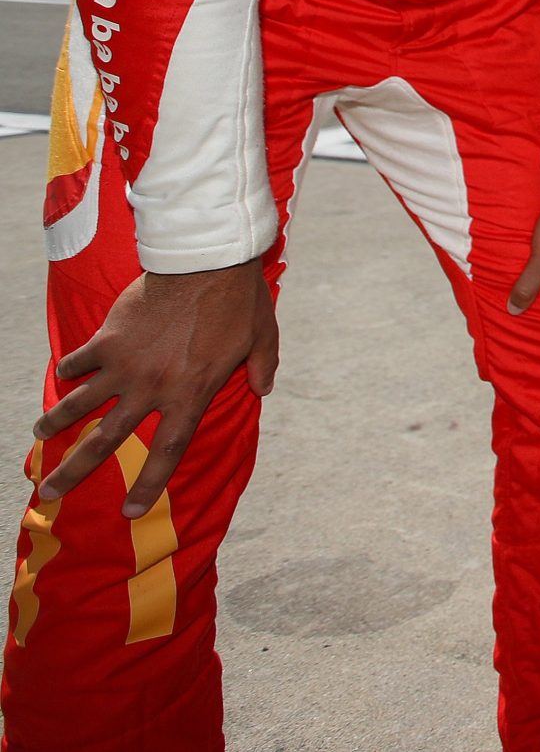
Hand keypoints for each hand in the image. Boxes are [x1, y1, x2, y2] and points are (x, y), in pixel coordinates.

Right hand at [34, 260, 276, 517]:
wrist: (205, 262)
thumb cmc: (239, 300)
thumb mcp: (262, 338)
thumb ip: (262, 368)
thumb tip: (263, 389)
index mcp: (190, 395)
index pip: (166, 452)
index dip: (147, 485)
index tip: (129, 512)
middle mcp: (152, 387)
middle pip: (106, 440)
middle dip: (74, 470)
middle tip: (49, 492)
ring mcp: (125, 364)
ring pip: (80, 403)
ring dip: (57, 421)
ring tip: (41, 435)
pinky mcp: (108, 338)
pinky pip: (80, 360)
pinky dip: (69, 369)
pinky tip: (62, 376)